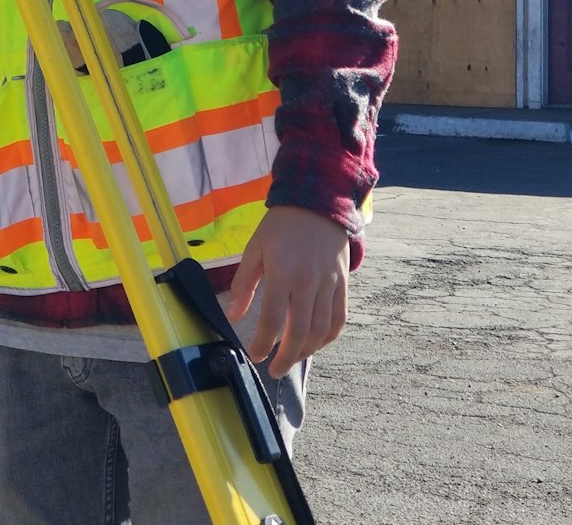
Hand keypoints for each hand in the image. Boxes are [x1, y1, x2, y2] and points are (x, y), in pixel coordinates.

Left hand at [224, 206, 349, 377]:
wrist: (318, 204)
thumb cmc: (280, 227)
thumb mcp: (255, 248)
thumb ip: (243, 283)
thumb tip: (233, 316)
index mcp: (282, 272)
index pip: (272, 318)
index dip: (262, 342)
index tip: (254, 355)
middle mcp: (308, 282)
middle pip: (299, 332)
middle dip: (286, 357)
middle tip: (274, 370)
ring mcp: (328, 284)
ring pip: (320, 330)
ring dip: (306, 351)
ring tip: (291, 360)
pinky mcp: (343, 285)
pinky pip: (339, 319)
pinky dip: (328, 338)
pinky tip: (315, 345)